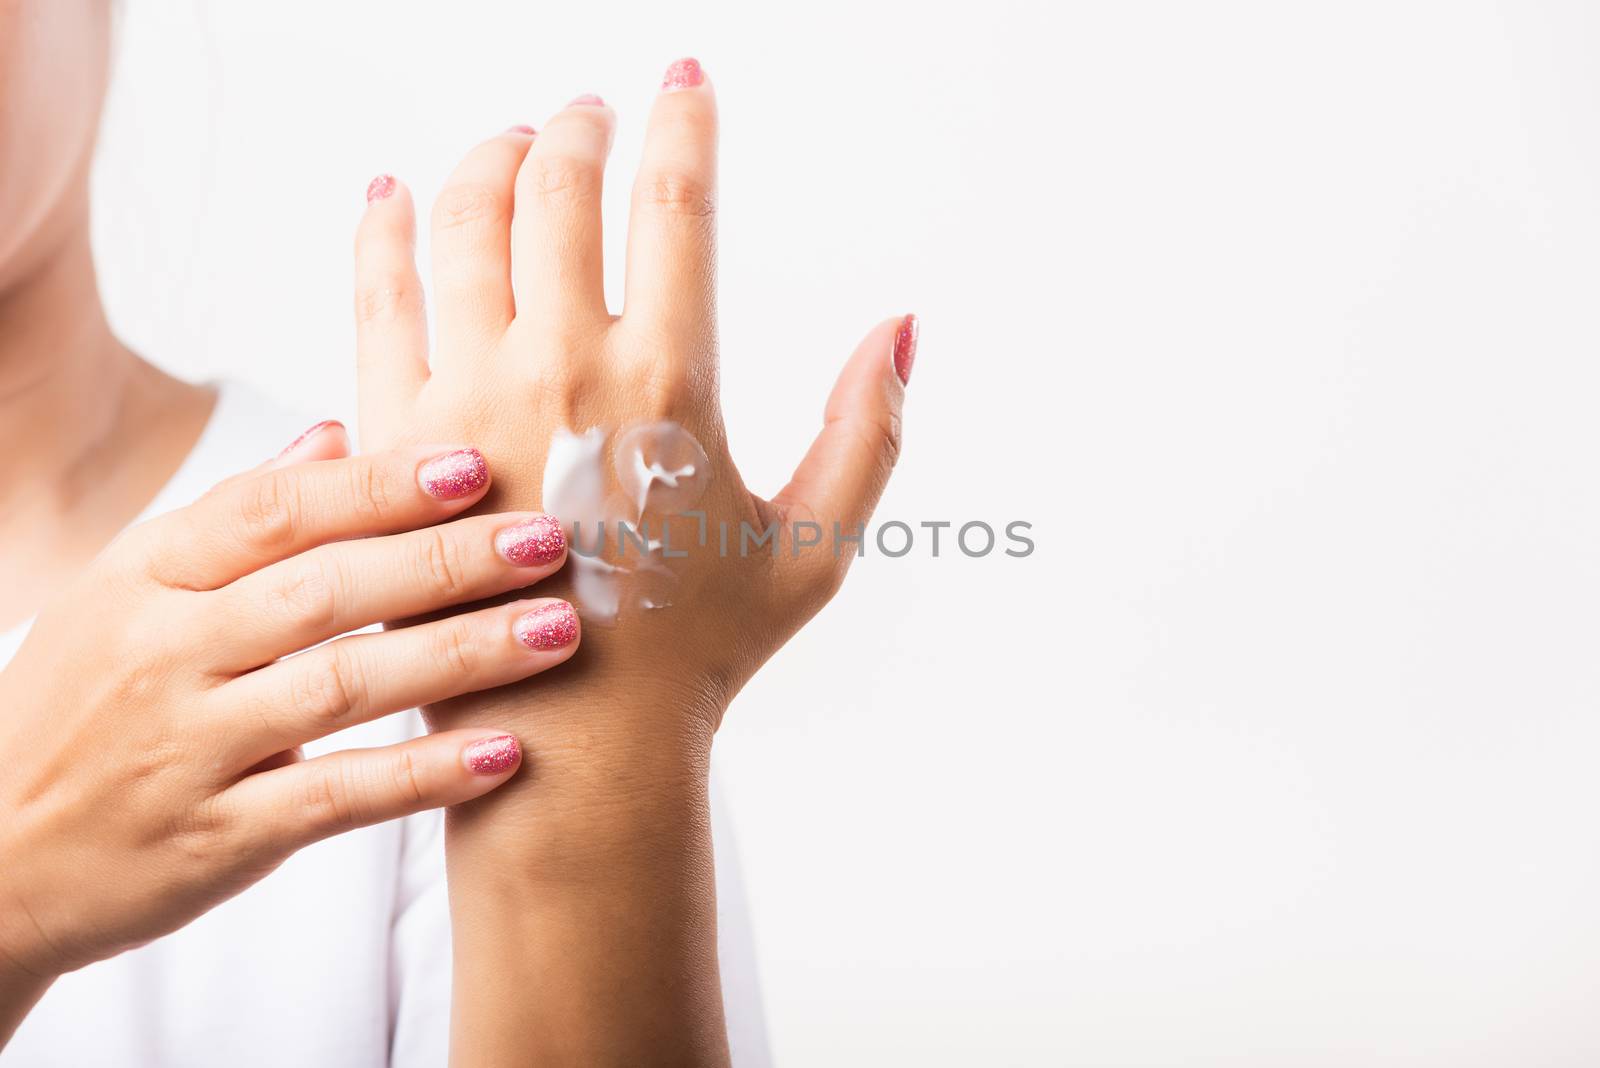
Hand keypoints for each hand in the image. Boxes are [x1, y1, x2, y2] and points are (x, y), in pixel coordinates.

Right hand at [0, 423, 577, 992]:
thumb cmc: (80, 706)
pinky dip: (423, 774)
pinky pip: (334, 799)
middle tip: (551, 540)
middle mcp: (164, 654)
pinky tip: (505, 751)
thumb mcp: (128, 592)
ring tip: (558, 631)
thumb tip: (338, 432)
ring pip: (342, 687)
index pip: (274, 512)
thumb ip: (237, 515)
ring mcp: (188, 749)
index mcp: (146, 577)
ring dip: (462, 656)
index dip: (381, 485)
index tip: (478, 465)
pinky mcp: (215, 838)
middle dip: (447, 561)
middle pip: (324, 590)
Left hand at [350, 60, 914, 1065]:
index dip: (683, 120)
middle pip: (556, 187)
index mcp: (669, 382)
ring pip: (461, 222)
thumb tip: (905, 325)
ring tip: (508, 140)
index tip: (683, 75)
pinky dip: (383, 230)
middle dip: (576, 126)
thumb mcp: (813, 547)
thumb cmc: (698, 653)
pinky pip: (373, 298)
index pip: (674, 202)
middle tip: (588, 111)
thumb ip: (867, 430)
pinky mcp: (388, 438)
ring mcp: (462, 400)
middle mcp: (559, 370)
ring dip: (486, 157)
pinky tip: (392, 195)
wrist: (567, 747)